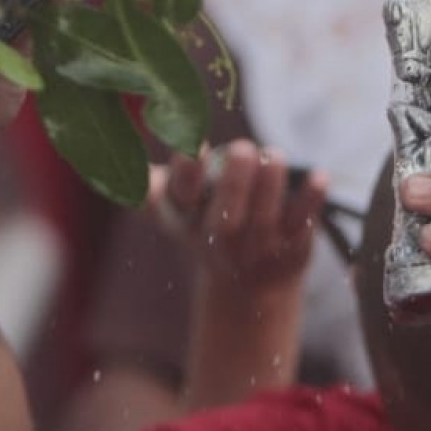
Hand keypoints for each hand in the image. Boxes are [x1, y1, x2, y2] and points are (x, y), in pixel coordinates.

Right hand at [154, 141, 328, 297]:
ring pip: (264, 221)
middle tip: (243, 147)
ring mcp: (256, 248)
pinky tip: (319, 176)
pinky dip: (310, 202)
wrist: (245, 285)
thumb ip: (149, 181)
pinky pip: (301, 227)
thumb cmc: (205, 223)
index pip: (181, 196)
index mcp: (186, 218)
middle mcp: (219, 238)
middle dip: (234, 184)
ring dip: (271, 186)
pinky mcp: (289, 250)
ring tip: (275, 155)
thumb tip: (111, 159)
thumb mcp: (173, 205)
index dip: (187, 172)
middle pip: (225, 218)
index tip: (194, 146)